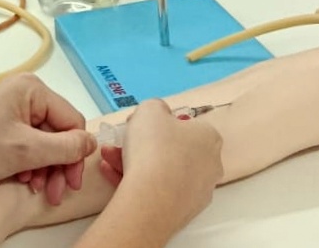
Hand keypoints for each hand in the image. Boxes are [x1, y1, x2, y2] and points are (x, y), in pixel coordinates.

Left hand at [0, 74, 96, 204]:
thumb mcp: (26, 150)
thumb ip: (65, 147)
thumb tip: (92, 143)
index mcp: (31, 88)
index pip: (72, 120)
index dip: (75, 153)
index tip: (71, 181)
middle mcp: (24, 93)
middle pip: (59, 132)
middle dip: (59, 164)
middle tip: (57, 192)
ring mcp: (13, 109)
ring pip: (45, 142)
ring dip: (46, 168)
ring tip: (38, 189)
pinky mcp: (4, 125)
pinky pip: (30, 144)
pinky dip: (31, 164)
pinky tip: (24, 180)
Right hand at [98, 100, 222, 219]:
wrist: (150, 199)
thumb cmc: (154, 149)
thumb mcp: (149, 110)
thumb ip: (155, 107)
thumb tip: (158, 115)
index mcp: (209, 138)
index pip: (186, 125)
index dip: (161, 123)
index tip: (141, 126)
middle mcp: (210, 165)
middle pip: (172, 150)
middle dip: (142, 145)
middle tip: (121, 142)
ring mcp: (198, 191)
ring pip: (163, 171)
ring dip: (134, 162)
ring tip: (108, 158)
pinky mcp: (184, 211)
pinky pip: (159, 191)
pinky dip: (138, 182)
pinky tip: (113, 174)